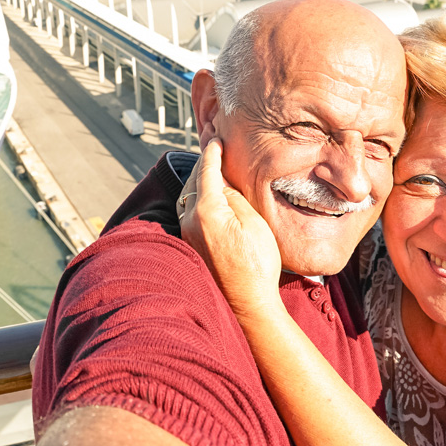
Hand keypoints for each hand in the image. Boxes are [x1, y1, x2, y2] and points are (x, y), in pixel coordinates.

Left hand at [179, 139, 282, 322]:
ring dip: (198, 182)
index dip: (213, 153)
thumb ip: (235, 198)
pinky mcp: (190, 247)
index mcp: (206, 211)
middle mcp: (190, 221)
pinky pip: (188, 213)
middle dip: (203, 165)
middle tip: (214, 150)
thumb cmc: (257, 265)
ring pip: (187, 197)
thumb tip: (222, 184)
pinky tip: (207, 199)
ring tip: (211, 171)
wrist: (248, 305)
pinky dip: (196, 198)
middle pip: (193, 183)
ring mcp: (187, 235)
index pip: (207, 172)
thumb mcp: (254, 224)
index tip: (216, 140)